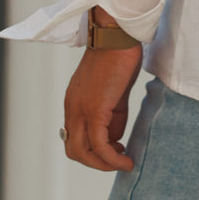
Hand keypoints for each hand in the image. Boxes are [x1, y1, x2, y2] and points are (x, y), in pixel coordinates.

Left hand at [63, 36, 142, 171]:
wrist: (116, 35)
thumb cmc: (119, 55)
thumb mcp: (114, 91)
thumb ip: (113, 114)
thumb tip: (115, 137)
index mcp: (74, 103)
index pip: (75, 137)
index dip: (92, 150)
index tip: (114, 149)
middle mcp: (72, 109)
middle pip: (74, 150)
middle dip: (96, 161)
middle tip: (117, 158)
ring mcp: (80, 110)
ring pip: (83, 153)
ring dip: (103, 164)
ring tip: (123, 162)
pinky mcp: (94, 110)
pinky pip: (100, 145)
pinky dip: (112, 159)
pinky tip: (127, 158)